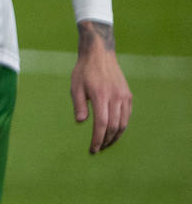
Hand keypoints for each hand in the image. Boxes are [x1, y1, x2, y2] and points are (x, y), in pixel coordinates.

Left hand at [72, 20, 131, 153]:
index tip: (93, 149)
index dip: (97, 139)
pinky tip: (114, 131)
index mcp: (101, 96)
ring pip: (123, 123)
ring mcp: (124, 97)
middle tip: (99, 148)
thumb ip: (79, 105)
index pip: (101, 124)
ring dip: (115, 136)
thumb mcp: (75, 86)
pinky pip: (127, 115)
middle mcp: (115, 98)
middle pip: (114, 127)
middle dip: (106, 140)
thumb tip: (81, 122)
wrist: (99, 54)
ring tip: (106, 143)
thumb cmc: (84, 70)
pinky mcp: (128, 95)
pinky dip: (122, 126)